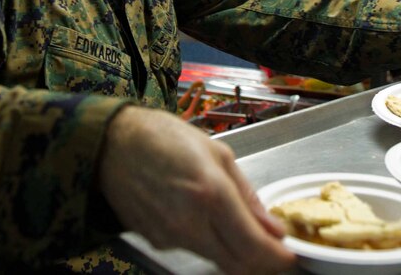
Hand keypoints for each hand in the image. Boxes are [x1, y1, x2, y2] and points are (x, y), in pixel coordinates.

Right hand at [98, 106, 294, 274]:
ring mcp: (170, 236)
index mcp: (211, 193)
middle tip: (271, 249)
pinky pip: (190, 249)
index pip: (253, 247)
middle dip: (260, 262)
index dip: (277, 258)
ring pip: (215, 258)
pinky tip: (200, 217)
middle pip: (236, 264)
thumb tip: (272, 227)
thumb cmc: (164, 137)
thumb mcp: (216, 152)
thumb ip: (247, 195)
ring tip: (236, 225)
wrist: (111, 144)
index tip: (289, 257)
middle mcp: (191, 222)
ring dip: (233, 251)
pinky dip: (205, 241)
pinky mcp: (156, 242)